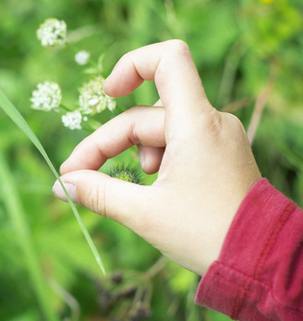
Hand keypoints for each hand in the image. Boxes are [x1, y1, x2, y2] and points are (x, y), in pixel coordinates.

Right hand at [52, 40, 260, 275]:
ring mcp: (217, 137)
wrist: (259, 261)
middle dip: (106, 144)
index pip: (168, 59)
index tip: (107, 94)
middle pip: (144, 116)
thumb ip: (98, 193)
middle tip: (77, 178)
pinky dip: (154, 159)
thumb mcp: (144, 214)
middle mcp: (210, 122)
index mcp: (196, 125)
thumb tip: (62, 186)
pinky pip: (176, 143)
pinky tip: (153, 187)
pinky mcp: (218, 154)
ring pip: (158, 131)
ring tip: (129, 189)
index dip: (131, 65)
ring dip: (131, 154)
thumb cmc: (206, 236)